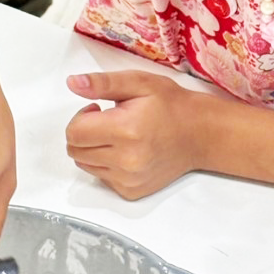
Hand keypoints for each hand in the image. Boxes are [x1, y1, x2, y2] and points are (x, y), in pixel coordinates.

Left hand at [65, 71, 201, 198]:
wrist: (199, 134)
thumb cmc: (171, 106)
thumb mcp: (139, 83)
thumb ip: (103, 83)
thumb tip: (73, 83)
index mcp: (126, 130)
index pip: (74, 133)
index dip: (80, 117)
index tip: (97, 109)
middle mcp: (126, 160)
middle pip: (75, 151)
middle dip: (83, 133)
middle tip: (107, 121)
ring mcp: (129, 179)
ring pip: (85, 165)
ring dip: (93, 149)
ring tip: (118, 136)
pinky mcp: (131, 191)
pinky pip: (101, 177)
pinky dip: (106, 164)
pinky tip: (125, 152)